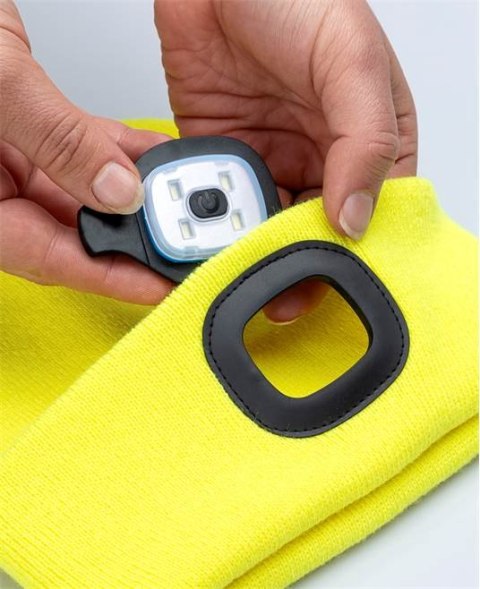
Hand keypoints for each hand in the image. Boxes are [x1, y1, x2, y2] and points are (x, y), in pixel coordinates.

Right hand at [0, 0, 172, 302]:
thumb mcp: (0, 87)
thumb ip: (60, 142)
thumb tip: (117, 192)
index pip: (53, 258)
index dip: (113, 278)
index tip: (161, 286)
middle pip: (75, 234)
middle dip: (133, 241)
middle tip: (182, 246)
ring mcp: (14, 163)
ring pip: (87, 196)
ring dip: (135, 198)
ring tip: (179, 204)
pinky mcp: (32, 133)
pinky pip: (86, 153)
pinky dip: (122, 156)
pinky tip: (158, 159)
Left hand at [155, 0, 417, 321]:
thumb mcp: (350, 61)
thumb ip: (365, 141)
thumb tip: (357, 217)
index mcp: (368, 138)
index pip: (372, 211)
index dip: (353, 250)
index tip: (329, 277)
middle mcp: (322, 156)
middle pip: (317, 229)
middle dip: (298, 262)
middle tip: (281, 295)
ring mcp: (274, 160)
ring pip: (270, 226)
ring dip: (256, 250)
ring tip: (244, 270)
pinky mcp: (229, 159)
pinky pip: (226, 205)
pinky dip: (220, 226)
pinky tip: (215, 240)